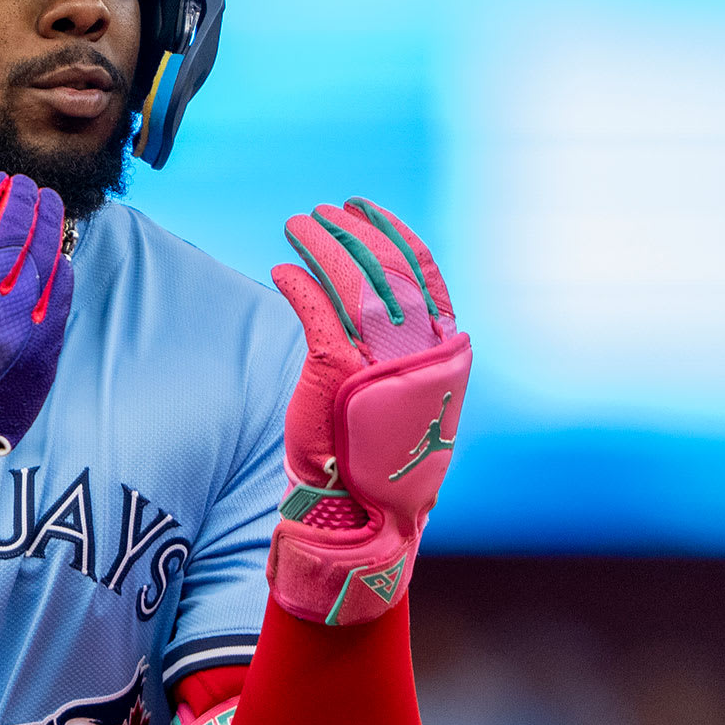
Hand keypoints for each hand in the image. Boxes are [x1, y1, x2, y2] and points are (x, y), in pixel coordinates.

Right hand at [0, 172, 72, 521]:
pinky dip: (62, 266)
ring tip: (51, 206)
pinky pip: (60, 293)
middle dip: (25, 201)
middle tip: (32, 187)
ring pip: (42, 257)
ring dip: (49, 224)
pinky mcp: (42, 348)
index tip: (1, 179)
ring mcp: (15, 325)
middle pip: (12, 232)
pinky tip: (60, 253)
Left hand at [266, 198, 469, 623]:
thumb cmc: (381, 459)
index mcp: (442, 350)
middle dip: (352, 231)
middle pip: (384, 265)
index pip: (422, 271)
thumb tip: (382, 305)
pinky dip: (297, 281)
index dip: (393, 233)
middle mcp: (416, 347)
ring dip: (321, 244)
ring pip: (350, 277)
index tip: (366, 210)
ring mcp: (377, 355)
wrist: (363, 514)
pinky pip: (314, 306)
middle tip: (323, 211)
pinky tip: (282, 270)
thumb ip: (401, 350)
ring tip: (298, 225)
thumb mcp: (404, 396)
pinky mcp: (335, 367)